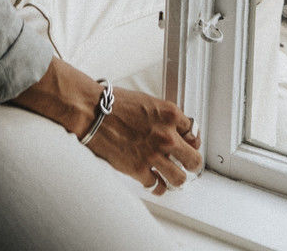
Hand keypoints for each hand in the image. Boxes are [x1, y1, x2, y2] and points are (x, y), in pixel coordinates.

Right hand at [87, 86, 201, 196]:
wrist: (92, 111)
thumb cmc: (115, 103)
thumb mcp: (147, 101)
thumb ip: (163, 116)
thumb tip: (172, 129)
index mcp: (170, 114)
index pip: (194, 132)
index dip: (191, 140)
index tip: (188, 144)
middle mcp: (166, 136)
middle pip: (194, 159)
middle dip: (192, 163)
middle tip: (188, 165)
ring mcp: (153, 155)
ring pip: (179, 179)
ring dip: (176, 178)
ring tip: (172, 177)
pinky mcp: (139, 170)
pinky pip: (157, 186)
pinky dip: (157, 186)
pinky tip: (154, 183)